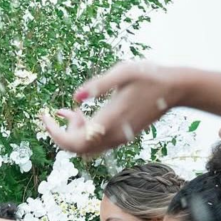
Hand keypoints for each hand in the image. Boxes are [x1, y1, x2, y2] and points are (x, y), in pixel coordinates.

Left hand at [40, 62, 181, 156]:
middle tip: (50, 114)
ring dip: (72, 131)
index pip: (72, 142)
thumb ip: (98, 84)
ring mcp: (118, 139)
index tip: (44, 117)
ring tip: (69, 111)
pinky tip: (79, 112)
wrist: (177, 88)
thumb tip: (74, 98)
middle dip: (60, 132)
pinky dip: (83, 130)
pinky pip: (95, 141)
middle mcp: (112, 136)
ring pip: (85, 146)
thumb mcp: (123, 72)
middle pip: (75, 148)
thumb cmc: (150, 76)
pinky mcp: (122, 136)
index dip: (54, 133)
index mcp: (109, 122)